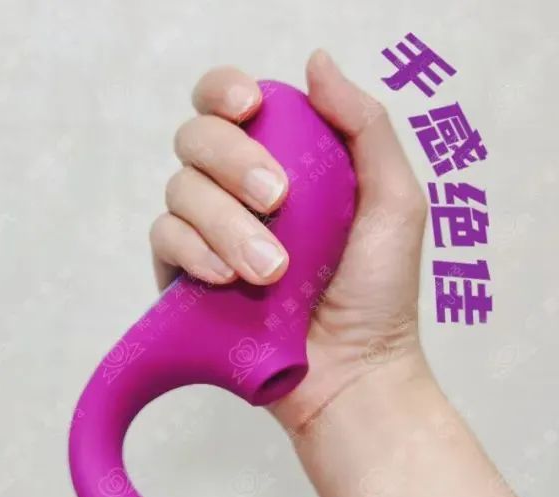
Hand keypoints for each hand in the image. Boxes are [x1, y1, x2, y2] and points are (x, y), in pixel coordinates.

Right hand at [149, 49, 432, 432]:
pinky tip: (227, 279)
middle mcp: (237, 188)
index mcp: (283, 158)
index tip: (250, 107)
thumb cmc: (380, 292)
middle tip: (281, 201)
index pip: (230, 103)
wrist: (354, 372)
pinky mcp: (184, 276)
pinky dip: (194, 251)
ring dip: (227, 225)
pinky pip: (164, 239)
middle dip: (234, 163)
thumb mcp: (394, 201)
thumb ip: (364, 127)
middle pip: (197, 138)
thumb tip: (316, 63)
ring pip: (180, 190)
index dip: (225, 92)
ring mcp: (208, 232)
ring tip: (273, 270)